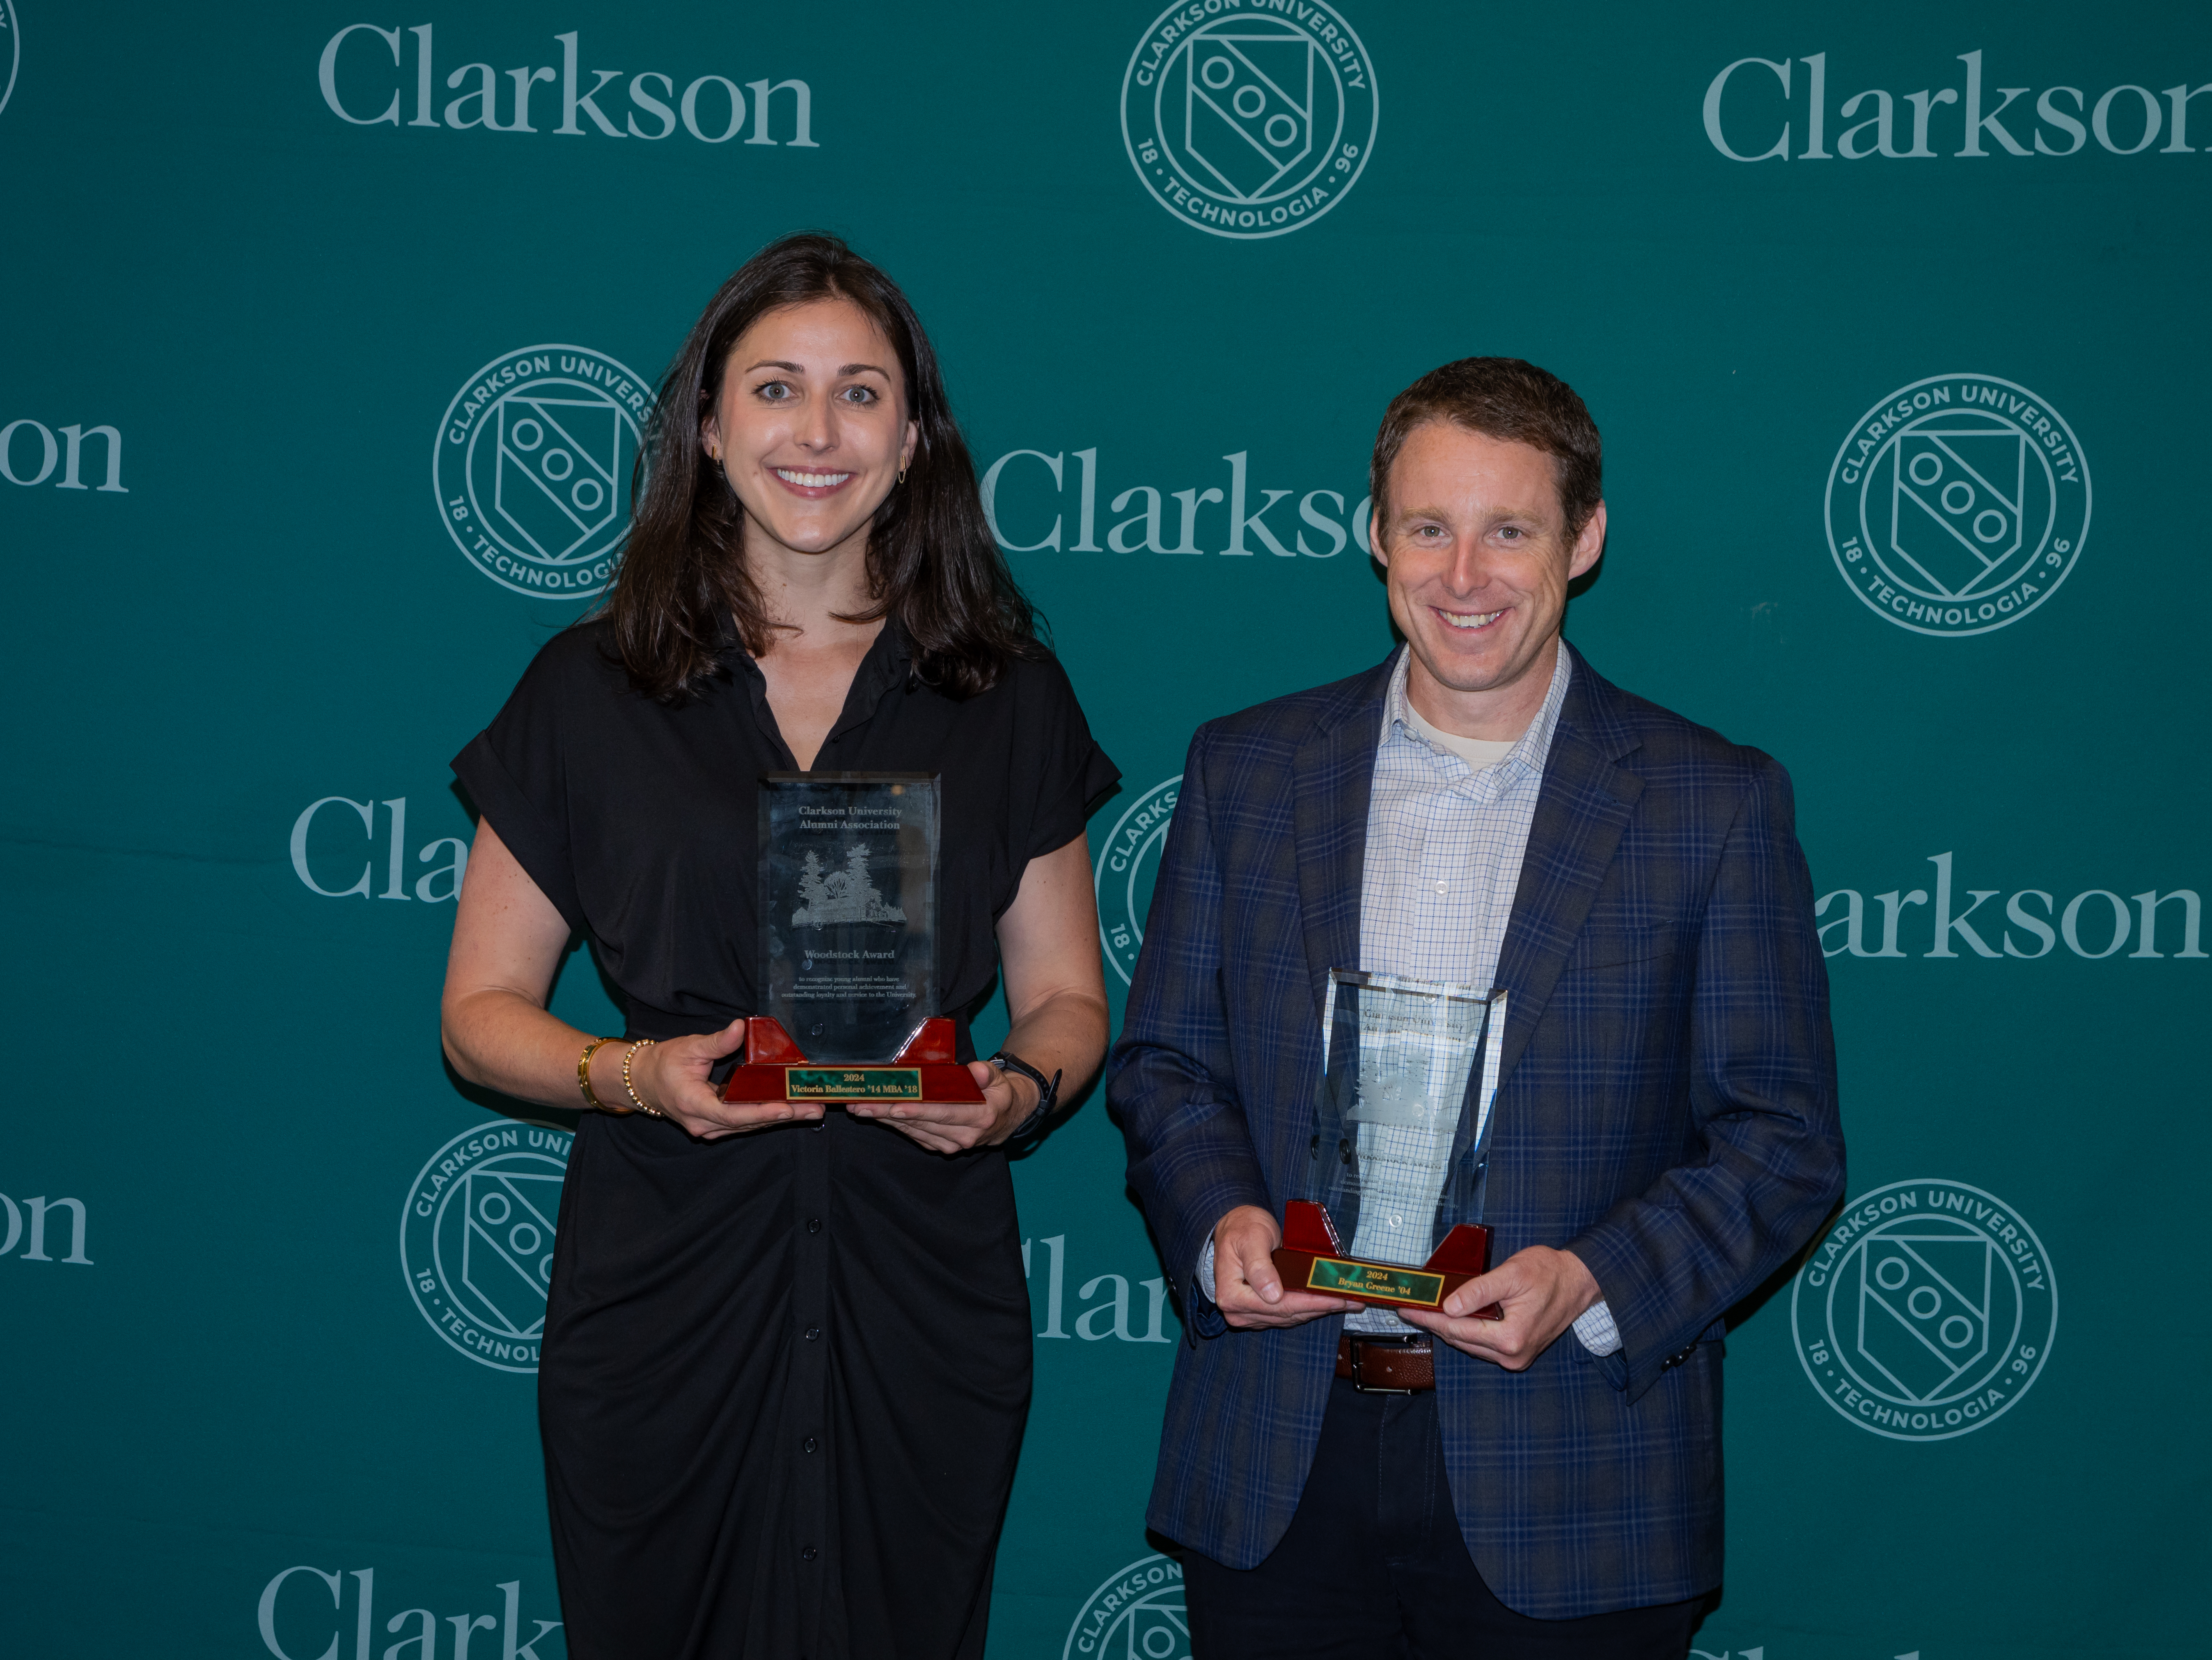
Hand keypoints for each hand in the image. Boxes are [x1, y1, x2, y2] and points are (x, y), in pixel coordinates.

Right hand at [612, 1019, 826, 1140]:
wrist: (643, 1081)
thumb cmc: (664, 1063)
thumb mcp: (689, 1047)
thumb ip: (717, 1041)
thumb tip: (740, 1027)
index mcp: (695, 1105)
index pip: (733, 1114)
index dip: (762, 1112)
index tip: (787, 1108)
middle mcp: (703, 1124)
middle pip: (748, 1123)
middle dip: (784, 1116)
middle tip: (815, 1108)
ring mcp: (709, 1128)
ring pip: (749, 1126)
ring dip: (780, 1118)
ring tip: (811, 1110)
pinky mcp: (715, 1125)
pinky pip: (744, 1123)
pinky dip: (766, 1116)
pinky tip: (789, 1109)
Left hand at [844, 1058, 1035, 1155]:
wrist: (1009, 1117)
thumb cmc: (1000, 1092)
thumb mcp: (999, 1077)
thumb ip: (987, 1072)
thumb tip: (976, 1070)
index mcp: (981, 1117)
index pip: (944, 1113)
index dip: (918, 1111)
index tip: (895, 1107)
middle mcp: (965, 1135)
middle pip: (921, 1123)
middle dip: (889, 1113)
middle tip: (862, 1105)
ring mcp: (953, 1144)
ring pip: (914, 1131)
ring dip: (886, 1121)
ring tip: (862, 1108)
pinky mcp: (943, 1146)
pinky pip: (915, 1136)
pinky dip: (896, 1126)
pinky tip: (879, 1116)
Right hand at [1210, 1205, 1361, 1329]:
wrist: (1233, 1225)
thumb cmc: (1242, 1228)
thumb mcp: (1251, 1239)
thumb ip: (1259, 1266)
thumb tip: (1273, 1294)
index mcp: (1232, 1295)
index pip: (1279, 1305)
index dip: (1311, 1302)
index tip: (1337, 1298)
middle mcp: (1238, 1311)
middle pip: (1287, 1314)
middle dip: (1321, 1307)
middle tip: (1351, 1301)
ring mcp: (1247, 1314)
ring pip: (1289, 1317)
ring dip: (1318, 1309)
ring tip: (1345, 1302)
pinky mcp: (1258, 1312)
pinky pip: (1286, 1314)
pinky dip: (1307, 1308)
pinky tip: (1324, 1302)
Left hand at [1396, 1245, 1600, 1370]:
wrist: (1578, 1281)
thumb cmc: (1549, 1273)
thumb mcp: (1511, 1274)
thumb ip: (1478, 1291)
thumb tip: (1449, 1306)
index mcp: (1510, 1338)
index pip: (1458, 1329)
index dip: (1429, 1318)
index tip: (1407, 1309)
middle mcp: (1512, 1355)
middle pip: (1461, 1340)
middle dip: (1434, 1323)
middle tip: (1409, 1309)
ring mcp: (1516, 1357)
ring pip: (1470, 1344)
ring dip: (1448, 1328)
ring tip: (1425, 1312)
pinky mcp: (1517, 1352)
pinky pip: (1483, 1344)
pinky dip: (1466, 1331)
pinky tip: (1452, 1318)